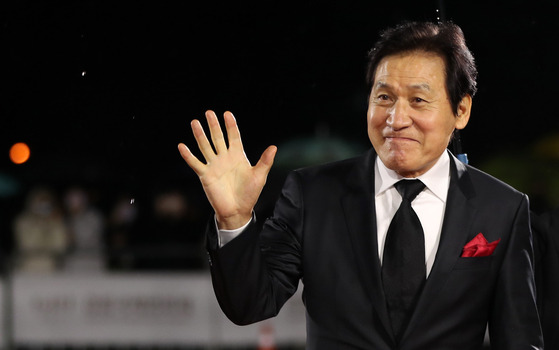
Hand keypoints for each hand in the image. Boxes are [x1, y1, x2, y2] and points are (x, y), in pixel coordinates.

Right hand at [178, 110, 276, 229]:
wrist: (237, 211)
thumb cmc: (249, 194)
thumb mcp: (259, 176)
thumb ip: (265, 161)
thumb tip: (274, 147)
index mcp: (237, 156)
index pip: (233, 136)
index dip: (230, 125)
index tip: (227, 114)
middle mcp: (224, 158)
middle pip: (217, 138)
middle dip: (213, 125)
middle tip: (209, 112)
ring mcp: (214, 166)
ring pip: (205, 146)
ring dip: (200, 135)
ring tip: (195, 122)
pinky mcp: (205, 175)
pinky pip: (195, 163)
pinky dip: (188, 155)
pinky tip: (182, 146)